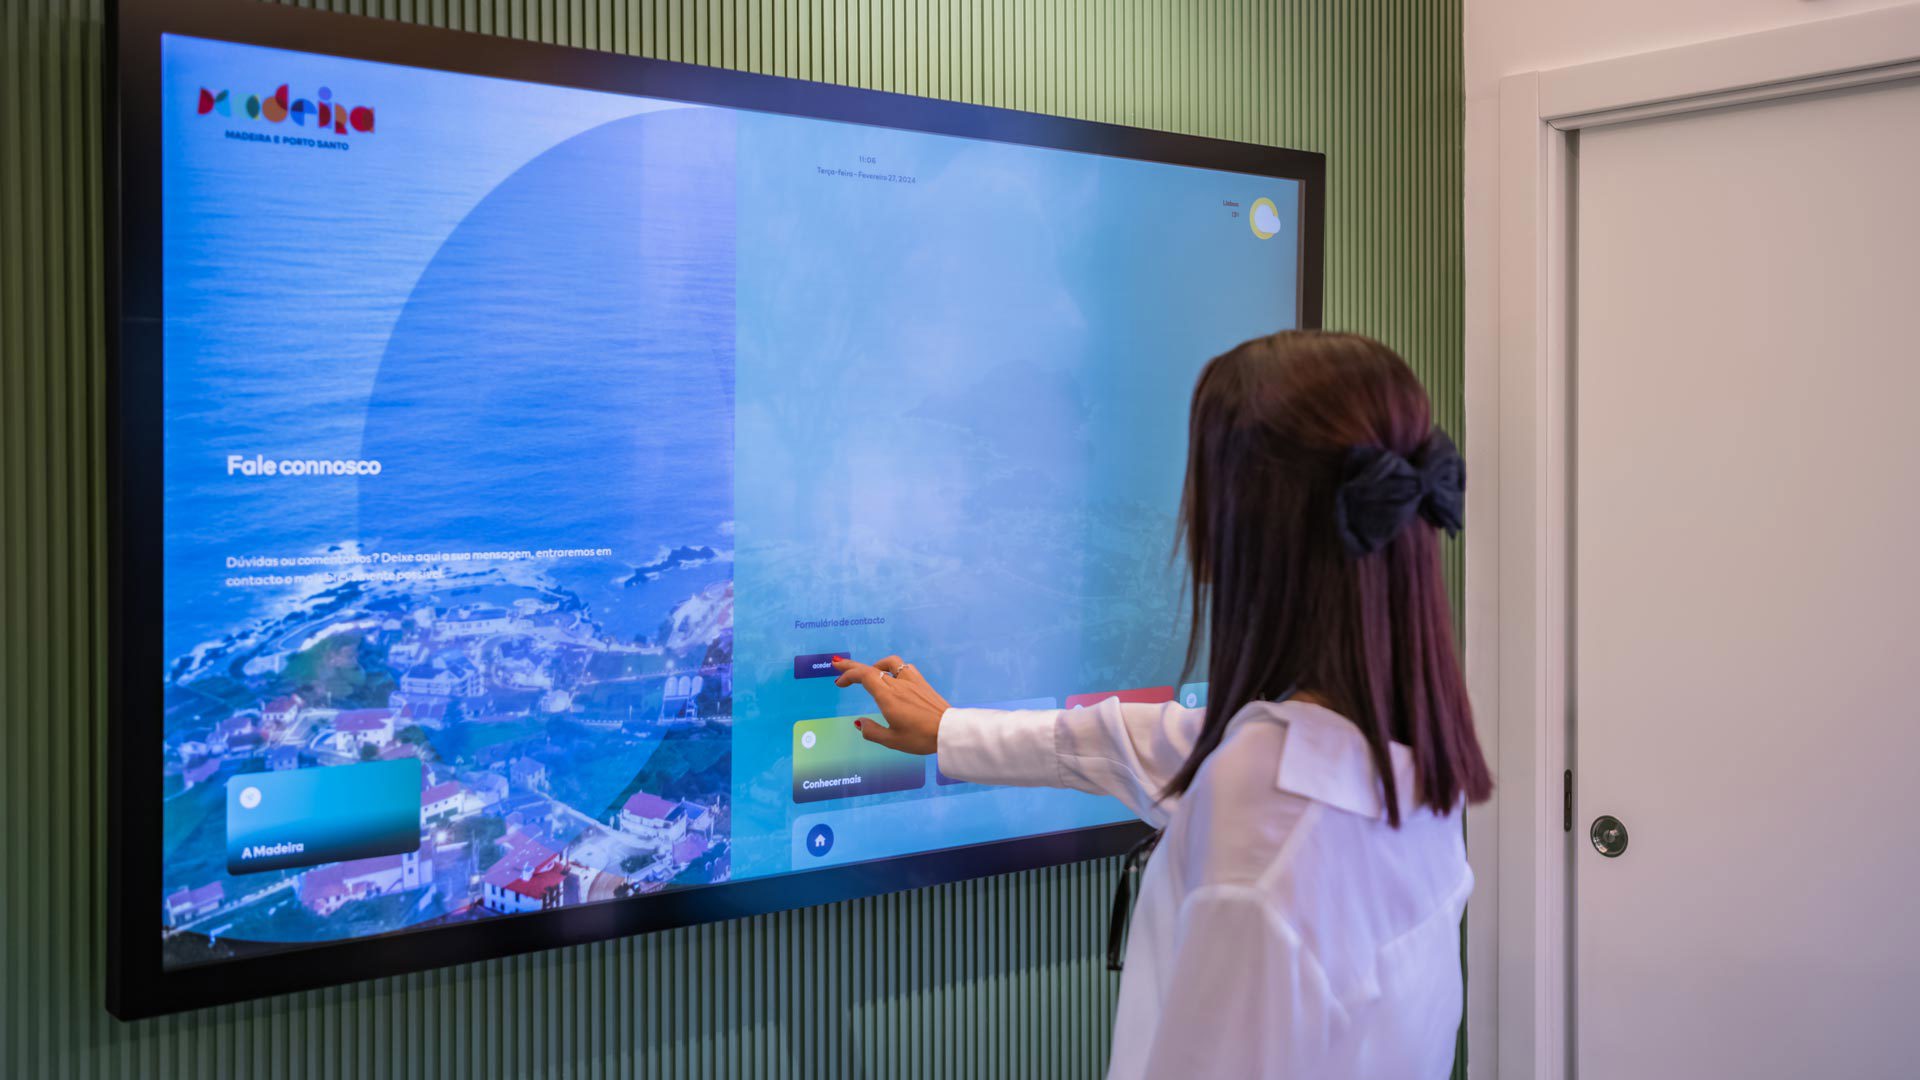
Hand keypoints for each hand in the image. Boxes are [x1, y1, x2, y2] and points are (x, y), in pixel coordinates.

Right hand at [831, 655, 949, 754]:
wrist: (949, 731)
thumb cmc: (921, 738)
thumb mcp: (892, 741)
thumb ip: (872, 732)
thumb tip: (859, 723)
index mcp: (888, 697)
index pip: (864, 676)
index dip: (848, 675)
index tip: (839, 682)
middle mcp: (898, 684)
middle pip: (871, 668)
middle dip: (852, 666)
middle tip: (838, 664)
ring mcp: (912, 681)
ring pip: (889, 663)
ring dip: (875, 665)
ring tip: (870, 673)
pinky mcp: (922, 683)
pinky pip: (905, 668)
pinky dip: (894, 668)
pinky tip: (894, 677)